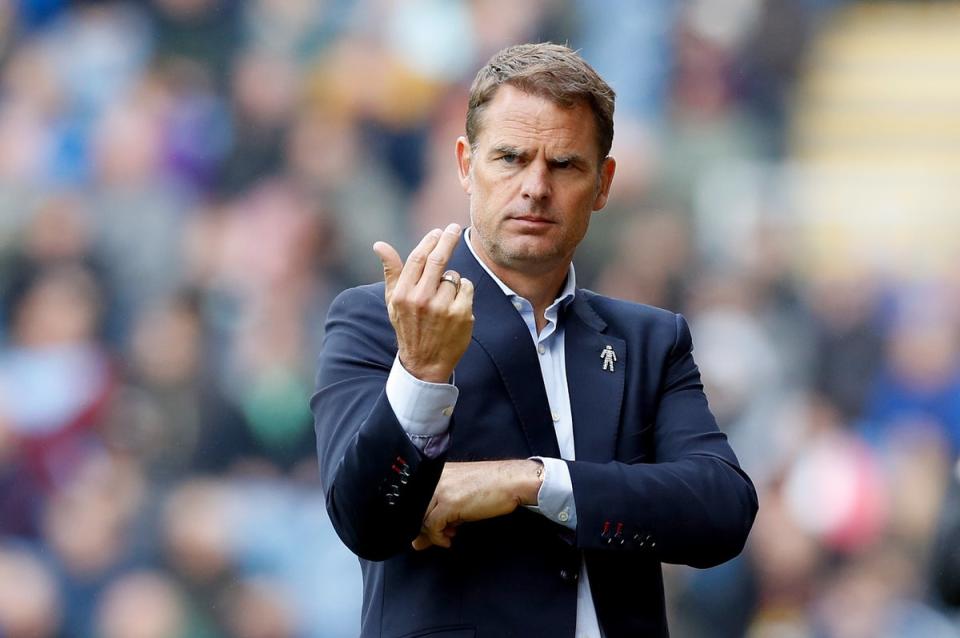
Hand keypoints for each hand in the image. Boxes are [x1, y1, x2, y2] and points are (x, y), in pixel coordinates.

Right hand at [374, 224, 473, 382]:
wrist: (425, 363)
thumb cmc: (409, 326)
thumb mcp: (393, 301)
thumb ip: (391, 272)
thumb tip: (379, 244)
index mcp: (403, 294)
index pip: (418, 258)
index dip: (430, 241)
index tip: (438, 231)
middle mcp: (422, 299)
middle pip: (438, 259)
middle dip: (448, 239)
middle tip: (455, 228)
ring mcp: (443, 307)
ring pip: (454, 276)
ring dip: (452, 280)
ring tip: (444, 298)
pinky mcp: (461, 314)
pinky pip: (467, 287)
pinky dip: (464, 291)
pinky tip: (455, 304)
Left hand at [412, 460, 542, 549]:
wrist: (511, 481)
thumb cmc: (491, 487)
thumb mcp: (460, 499)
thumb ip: (441, 514)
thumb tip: (421, 538)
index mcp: (437, 473)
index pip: (416, 498)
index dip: (419, 518)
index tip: (425, 531)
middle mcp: (436, 478)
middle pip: (416, 509)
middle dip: (420, 529)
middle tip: (429, 541)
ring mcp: (442, 489)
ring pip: (421, 518)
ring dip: (431, 534)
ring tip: (446, 537)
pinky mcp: (450, 502)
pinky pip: (433, 525)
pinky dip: (438, 537)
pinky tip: (449, 539)